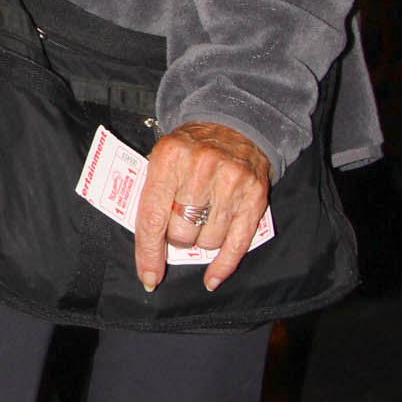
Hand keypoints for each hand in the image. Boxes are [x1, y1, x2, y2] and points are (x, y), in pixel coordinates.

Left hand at [133, 121, 270, 293]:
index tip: (148, 276)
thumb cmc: (192, 147)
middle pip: (180, 233)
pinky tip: (212, 278)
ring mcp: (230, 183)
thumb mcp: (163, 157)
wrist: (235, 123)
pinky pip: (237, 244)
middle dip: (175, 239)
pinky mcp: (254, 197)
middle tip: (178, 227)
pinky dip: (223, 266)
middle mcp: (201, 169)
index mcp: (169, 158)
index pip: (152, 218)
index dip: (148, 253)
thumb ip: (151, 193)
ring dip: (199, 242)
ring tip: (200, 224)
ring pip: (207, 242)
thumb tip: (147, 244)